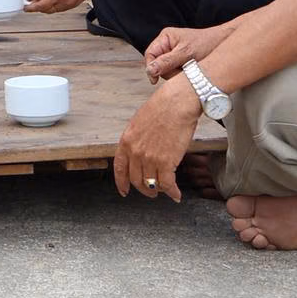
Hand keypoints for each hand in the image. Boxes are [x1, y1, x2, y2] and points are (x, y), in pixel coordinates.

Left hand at [25, 0, 99, 13]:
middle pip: (39, 7)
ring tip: (37, 5)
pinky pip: (58, 10)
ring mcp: (65, 2)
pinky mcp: (72, 5)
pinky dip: (52, 8)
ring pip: (48, 10)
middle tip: (26, 6)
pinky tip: (49, 4)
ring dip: (41, 9)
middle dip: (31, 7)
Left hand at [114, 79, 200, 199]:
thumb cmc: (163, 107)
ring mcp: (149, 158)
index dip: (121, 182)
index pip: (119, 168)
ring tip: (165, 191)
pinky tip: (176, 194)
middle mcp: (135, 152)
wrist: (177, 103)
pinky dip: (172, 192)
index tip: (124, 191)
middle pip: (135, 180)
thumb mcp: (140, 122)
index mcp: (126, 140)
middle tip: (150, 192)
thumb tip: (140, 153)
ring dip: (159, 191)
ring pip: (151, 184)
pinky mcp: (165, 162)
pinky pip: (166, 185)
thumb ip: (137, 140)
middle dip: (144, 189)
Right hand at [145, 21, 232, 80]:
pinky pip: (175, 73)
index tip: (155, 80)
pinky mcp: (182, 62)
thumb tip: (150, 70)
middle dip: (169, 71)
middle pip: (158, 65)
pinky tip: (191, 71)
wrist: (224, 44)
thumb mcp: (186, 53)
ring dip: (177, 73)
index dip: (151, 67)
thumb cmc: (208, 43)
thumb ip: (167, 62)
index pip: (150, 54)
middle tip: (183, 69)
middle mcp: (168, 45)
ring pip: (167, 71)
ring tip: (190, 68)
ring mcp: (175, 54)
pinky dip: (183, 74)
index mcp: (166, 38)